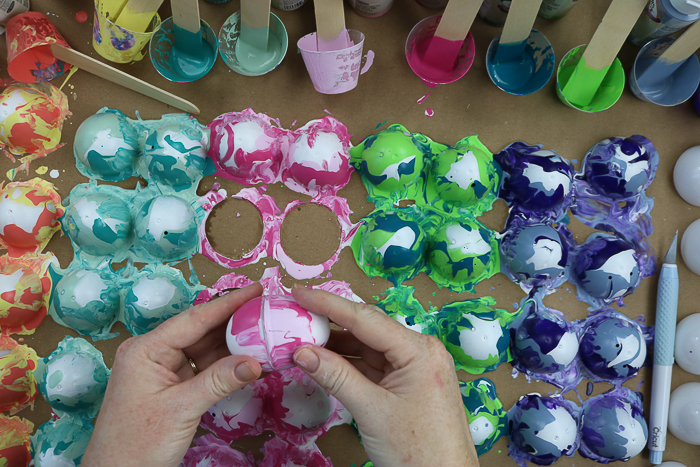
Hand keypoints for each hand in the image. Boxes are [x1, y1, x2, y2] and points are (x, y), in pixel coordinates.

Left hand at [82, 284, 263, 466]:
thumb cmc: (137, 444)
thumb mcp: (181, 409)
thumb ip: (218, 381)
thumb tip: (255, 362)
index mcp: (146, 349)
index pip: (194, 319)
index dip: (228, 304)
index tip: (256, 290)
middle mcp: (152, 352)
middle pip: (200, 330)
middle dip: (233, 323)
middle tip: (266, 312)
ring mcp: (161, 368)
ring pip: (203, 348)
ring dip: (231, 345)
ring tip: (263, 335)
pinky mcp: (170, 384)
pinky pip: (201, 366)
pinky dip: (223, 365)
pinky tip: (246, 361)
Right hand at [291, 285, 478, 466]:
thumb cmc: (419, 451)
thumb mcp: (372, 411)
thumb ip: (336, 376)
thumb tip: (302, 352)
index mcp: (419, 350)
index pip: (365, 318)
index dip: (328, 303)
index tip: (299, 292)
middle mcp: (420, 351)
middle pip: (367, 328)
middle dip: (330, 322)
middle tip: (296, 313)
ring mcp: (414, 367)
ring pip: (368, 347)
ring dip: (336, 344)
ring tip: (303, 337)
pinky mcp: (407, 384)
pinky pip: (373, 365)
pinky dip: (348, 363)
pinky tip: (324, 360)